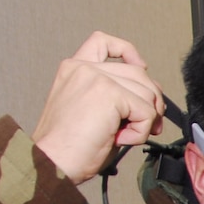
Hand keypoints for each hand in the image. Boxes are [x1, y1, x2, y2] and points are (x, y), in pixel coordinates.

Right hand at [32, 32, 164, 184]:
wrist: (52, 161)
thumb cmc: (69, 146)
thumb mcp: (93, 110)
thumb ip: (116, 93)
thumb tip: (150, 97)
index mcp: (75, 68)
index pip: (104, 42)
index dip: (129, 52)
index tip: (142, 67)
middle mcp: (84, 67)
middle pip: (139, 73)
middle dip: (151, 101)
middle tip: (147, 126)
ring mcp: (96, 77)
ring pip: (147, 93)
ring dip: (144, 121)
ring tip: (120, 135)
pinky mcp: (109, 93)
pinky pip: (146, 112)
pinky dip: (141, 132)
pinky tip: (119, 138)